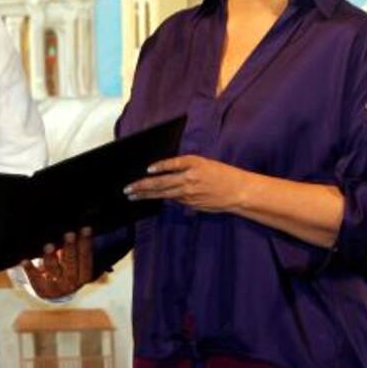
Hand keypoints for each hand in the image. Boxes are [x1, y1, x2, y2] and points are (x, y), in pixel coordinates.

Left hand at [22, 229, 91, 298]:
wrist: (54, 289)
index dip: (86, 244)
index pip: (87, 259)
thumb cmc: (66, 266)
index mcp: (84, 276)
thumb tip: (75, 222)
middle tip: (69, 234)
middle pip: (71, 265)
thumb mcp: (75, 260)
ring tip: (49, 245)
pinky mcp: (41, 290)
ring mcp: (57, 288)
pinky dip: (30, 269)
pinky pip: (35, 280)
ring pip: (54, 272)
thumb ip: (75, 246)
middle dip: (70, 249)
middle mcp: (72, 284)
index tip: (86, 228)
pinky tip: (24, 260)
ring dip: (51, 258)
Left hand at [125, 155, 248, 211]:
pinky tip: (149, 198)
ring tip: (132, 195)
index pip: (173, 164)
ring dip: (146, 195)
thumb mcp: (203, 163)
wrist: (238, 191)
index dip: (160, 167)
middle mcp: (190, 179)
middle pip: (162, 182)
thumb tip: (162, 172)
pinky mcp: (191, 204)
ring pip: (163, 194)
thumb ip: (184, 167)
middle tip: (128, 188)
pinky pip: (174, 200)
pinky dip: (162, 198)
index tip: (147, 169)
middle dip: (142, 186)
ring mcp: (190, 193)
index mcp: (194, 164)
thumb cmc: (221, 174)